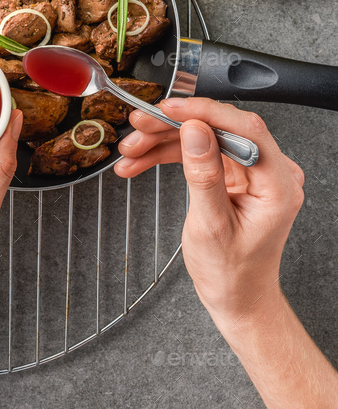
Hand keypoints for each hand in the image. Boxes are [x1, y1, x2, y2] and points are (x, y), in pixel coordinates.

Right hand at [115, 98, 303, 327]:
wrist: (238, 298)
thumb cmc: (233, 274)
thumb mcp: (211, 227)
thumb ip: (204, 175)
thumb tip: (196, 131)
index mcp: (277, 183)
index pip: (245, 129)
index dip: (205, 112)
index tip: (171, 109)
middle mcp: (270, 172)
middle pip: (218, 129)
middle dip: (172, 127)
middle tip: (139, 127)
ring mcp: (252, 172)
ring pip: (203, 138)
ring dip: (163, 141)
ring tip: (131, 150)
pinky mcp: (235, 175)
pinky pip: (199, 154)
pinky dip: (168, 155)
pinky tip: (142, 160)